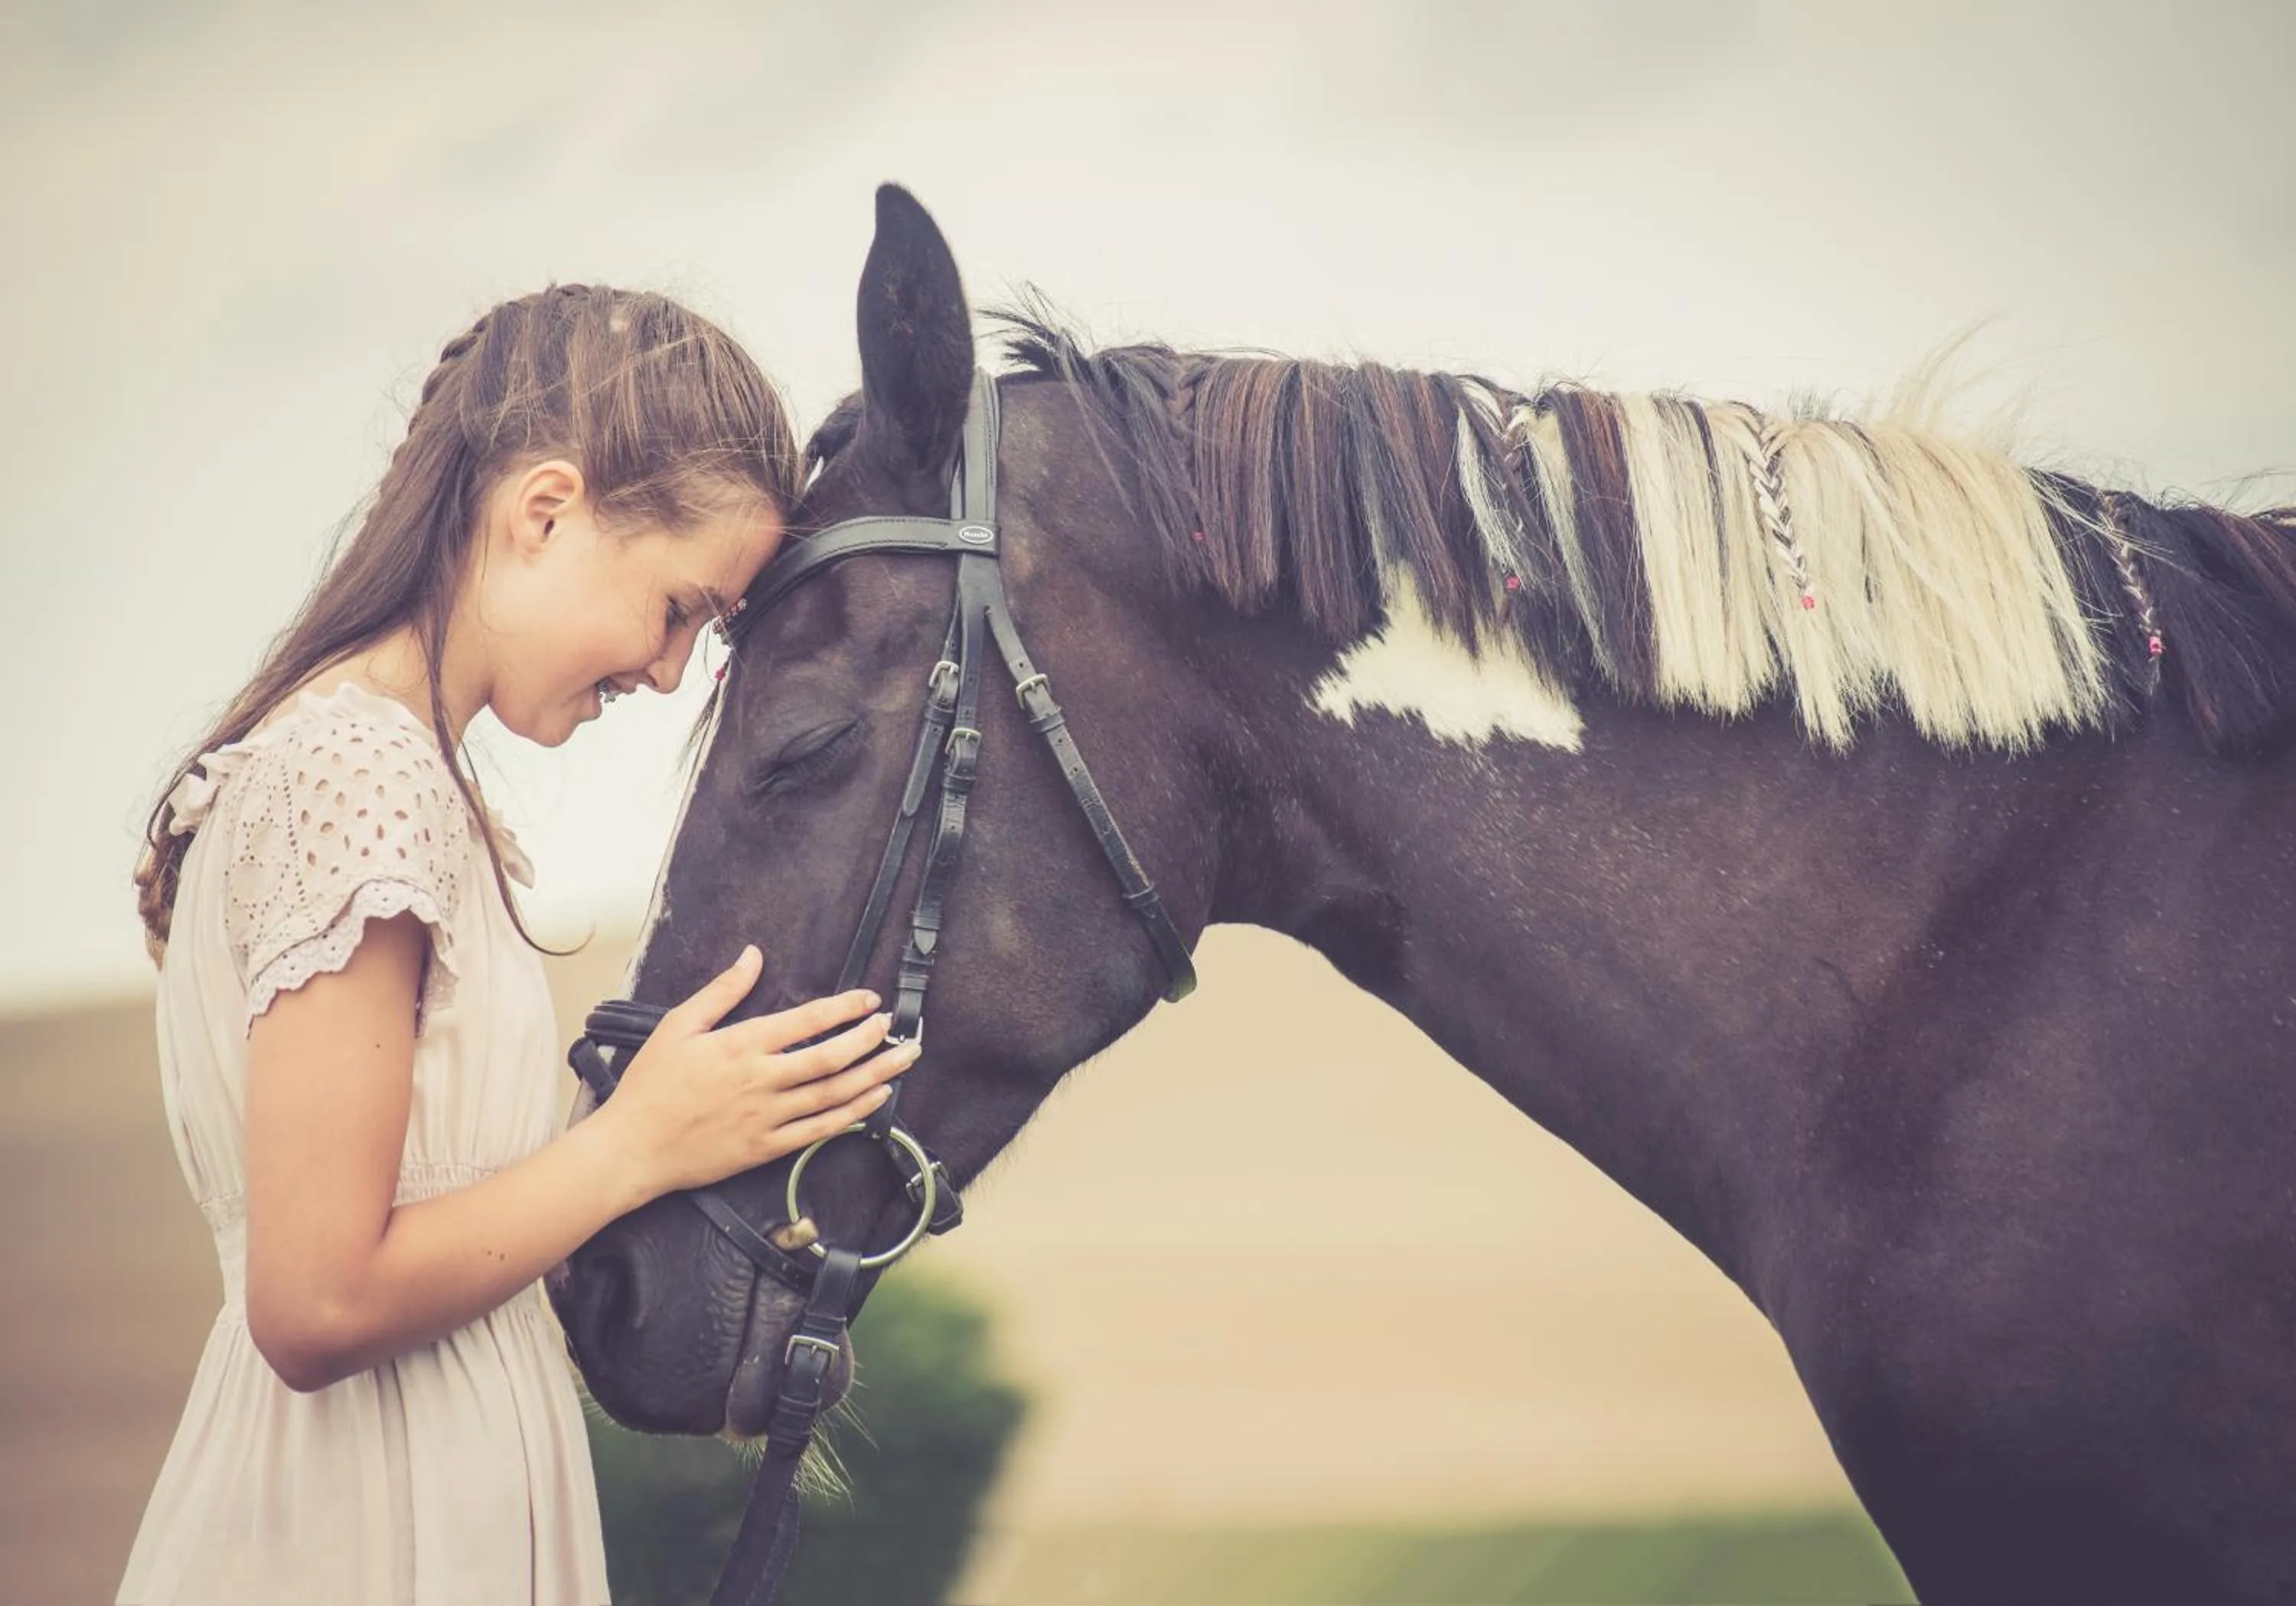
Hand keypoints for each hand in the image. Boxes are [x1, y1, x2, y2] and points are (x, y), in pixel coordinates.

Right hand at [597, 946, 918, 1200]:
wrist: (633, 1148)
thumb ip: (722, 991)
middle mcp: (761, 1080)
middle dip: (870, 1040)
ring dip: (873, 1075)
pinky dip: (852, 1113)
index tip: (869, 1000)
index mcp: (741, 1045)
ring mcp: (767, 1117)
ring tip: (902, 1060)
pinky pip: (820, 1130)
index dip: (845, 1008)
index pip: (807, 1020)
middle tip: (895, 1028)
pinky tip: (874, 1100)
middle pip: (830, 1057)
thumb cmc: (651, 1085)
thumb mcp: (678, 1026)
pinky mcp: (767, 1147)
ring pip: (833, 1094)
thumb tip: (752, 957)